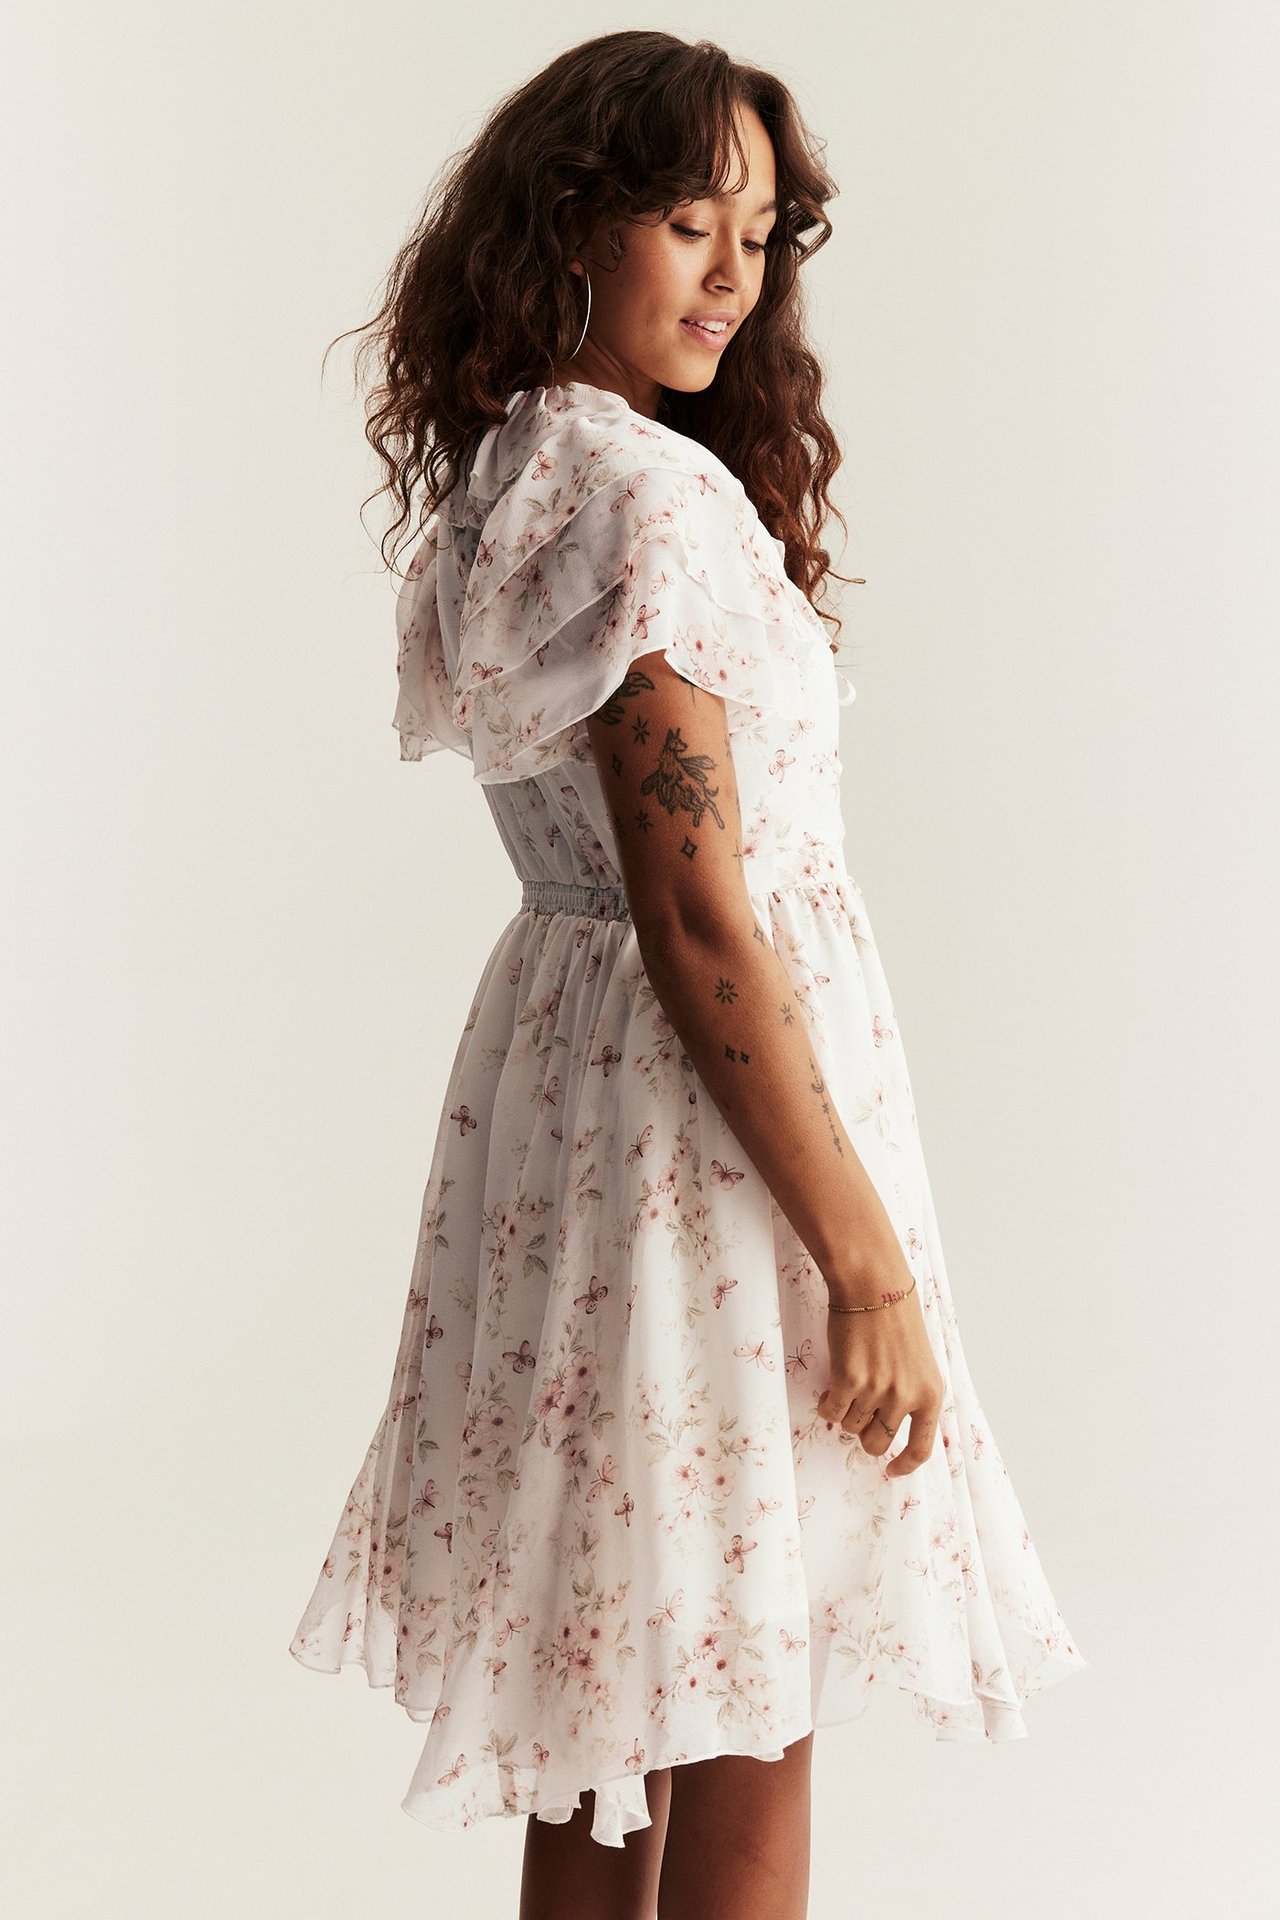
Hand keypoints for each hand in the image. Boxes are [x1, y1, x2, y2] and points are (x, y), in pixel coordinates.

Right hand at [816, 1253, 943, 1478]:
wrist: (873, 1286)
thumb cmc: (895, 1319)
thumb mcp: (919, 1362)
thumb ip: (911, 1395)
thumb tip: (886, 1428)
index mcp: (930, 1393)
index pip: (922, 1448)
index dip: (905, 1464)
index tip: (892, 1470)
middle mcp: (906, 1397)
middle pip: (878, 1442)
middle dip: (865, 1436)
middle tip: (858, 1416)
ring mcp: (877, 1390)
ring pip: (851, 1425)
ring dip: (845, 1411)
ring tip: (847, 1383)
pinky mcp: (848, 1381)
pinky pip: (832, 1412)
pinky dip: (827, 1405)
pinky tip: (829, 1389)